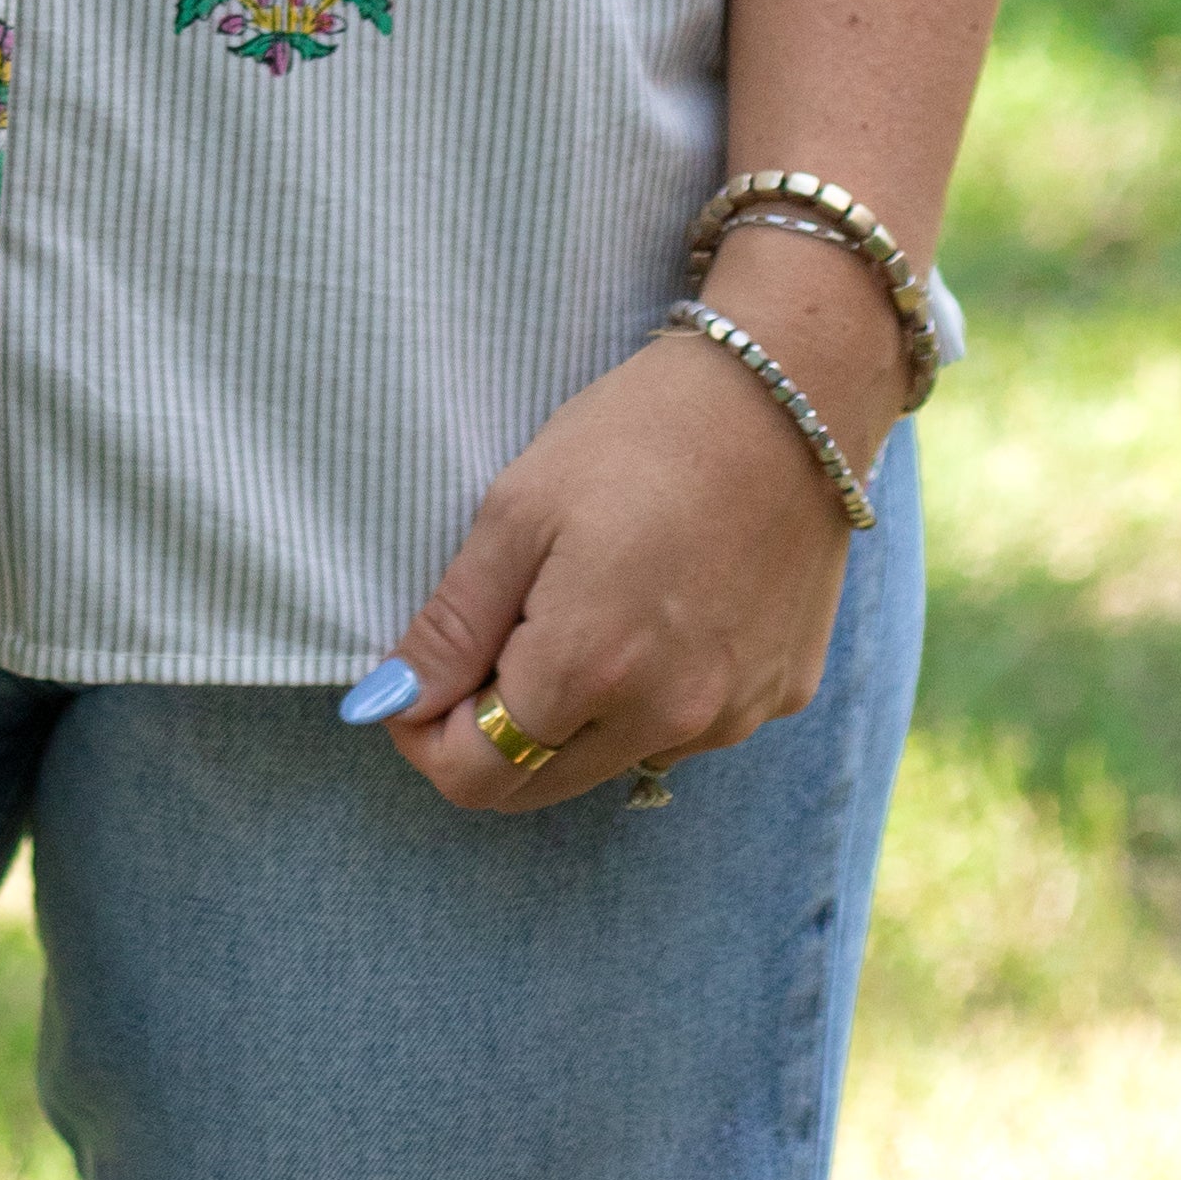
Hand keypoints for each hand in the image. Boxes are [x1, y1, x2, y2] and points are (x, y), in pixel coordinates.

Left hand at [351, 238, 902, 815]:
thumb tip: (392, 700)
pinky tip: (657, 605)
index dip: (424, 734)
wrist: (789, 393)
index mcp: (590, 672)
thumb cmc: (639, 433)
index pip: (474, 774)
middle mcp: (668, 720)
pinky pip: (685, 728)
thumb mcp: (519, 508)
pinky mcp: (780, 696)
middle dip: (489, 732)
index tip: (416, 678)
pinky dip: (649, 693)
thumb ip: (454, 623)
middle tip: (489, 637)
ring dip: (573, 712)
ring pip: (612, 758)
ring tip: (583, 601)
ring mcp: (732, 717)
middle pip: (538, 785)